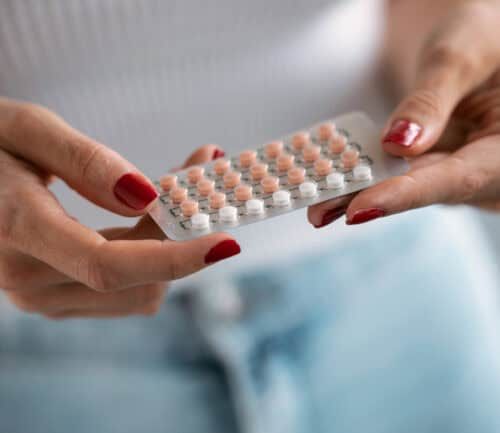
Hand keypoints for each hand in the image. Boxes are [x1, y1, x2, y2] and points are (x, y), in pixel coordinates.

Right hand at [0, 98, 239, 318]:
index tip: (226, 241)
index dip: (175, 257)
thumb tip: (146, 197)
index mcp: (18, 231)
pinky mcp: (55, 298)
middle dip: (180, 233)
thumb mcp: (27, 131)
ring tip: (170, 192)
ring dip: (167, 246)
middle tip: (200, 174)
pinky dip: (150, 259)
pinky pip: (123, 291)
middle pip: (136, 276)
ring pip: (136, 290)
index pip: (112, 264)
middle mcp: (29, 280)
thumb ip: (86, 163)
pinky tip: (148, 220)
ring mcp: (41, 296)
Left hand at [309, 1, 499, 227]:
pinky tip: (330, 181)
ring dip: (359, 190)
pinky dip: (364, 172)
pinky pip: (398, 169)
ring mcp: (459, 166)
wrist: (476, 36)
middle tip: (319, 210)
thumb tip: (397, 143)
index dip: (404, 196)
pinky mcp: (433, 161)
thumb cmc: (483, 33)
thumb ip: (430, 102)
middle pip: (423, 188)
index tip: (358, 210)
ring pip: (406, 183)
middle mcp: (487, 167)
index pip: (457, 180)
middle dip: (367, 198)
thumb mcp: (461, 55)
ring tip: (314, 201)